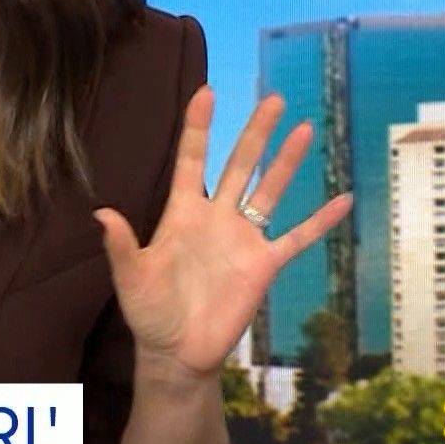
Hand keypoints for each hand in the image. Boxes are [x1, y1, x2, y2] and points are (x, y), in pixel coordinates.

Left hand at [93, 85, 352, 382]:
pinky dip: (321, 221)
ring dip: (287, 162)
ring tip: (305, 129)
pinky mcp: (264, 265)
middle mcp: (216, 217)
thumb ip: (120, 245)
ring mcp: (243, 239)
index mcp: (182, 213)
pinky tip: (344, 198)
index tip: (206, 92)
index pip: (191, 160)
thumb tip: (101, 214)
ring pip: (270, 191)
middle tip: (273, 98)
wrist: (178, 351)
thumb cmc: (149, 312)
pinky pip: (297, 238)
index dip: (198, 127)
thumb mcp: (130, 277)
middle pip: (239, 165)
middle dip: (256, 132)